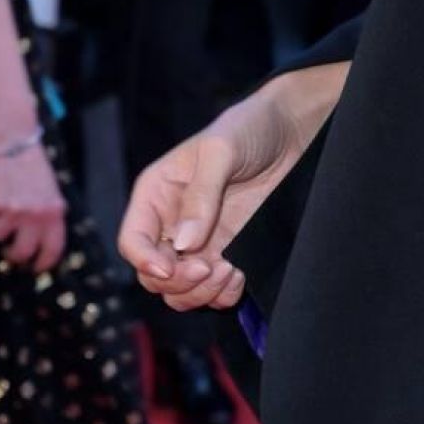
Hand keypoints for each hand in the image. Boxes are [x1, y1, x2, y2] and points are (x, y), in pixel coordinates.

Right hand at [0, 143, 66, 272]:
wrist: (13, 140)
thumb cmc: (32, 166)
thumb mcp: (50, 189)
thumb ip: (49, 214)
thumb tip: (44, 242)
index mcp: (54, 210)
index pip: (53, 248)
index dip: (44, 262)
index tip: (36, 268)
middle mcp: (35, 214)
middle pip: (22, 252)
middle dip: (13, 254)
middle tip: (10, 249)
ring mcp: (12, 210)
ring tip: (2, 204)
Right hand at [119, 72, 345, 312]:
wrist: (290, 133)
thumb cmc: (248, 128)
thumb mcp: (221, 150)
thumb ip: (201, 195)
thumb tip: (185, 243)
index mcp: (157, 194)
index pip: (133, 240)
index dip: (144, 261)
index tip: (170, 269)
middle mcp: (171, 224)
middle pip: (153, 275)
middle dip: (177, 281)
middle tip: (209, 268)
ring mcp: (198, 243)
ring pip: (179, 291)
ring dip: (199, 293)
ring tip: (227, 272)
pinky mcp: (225, 253)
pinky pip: (211, 291)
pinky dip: (221, 295)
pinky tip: (238, 276)